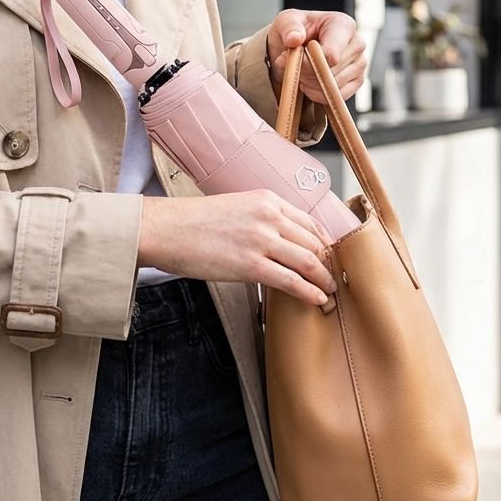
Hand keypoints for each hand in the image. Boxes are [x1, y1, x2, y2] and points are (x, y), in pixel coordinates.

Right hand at [137, 192, 335, 305]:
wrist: (165, 228)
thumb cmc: (194, 222)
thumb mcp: (236, 207)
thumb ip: (262, 220)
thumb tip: (281, 244)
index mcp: (267, 200)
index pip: (310, 223)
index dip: (326, 245)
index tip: (331, 259)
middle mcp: (270, 216)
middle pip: (314, 243)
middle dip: (329, 265)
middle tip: (335, 281)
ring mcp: (261, 239)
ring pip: (309, 261)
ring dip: (325, 281)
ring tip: (331, 294)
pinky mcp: (250, 264)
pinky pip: (291, 281)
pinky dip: (310, 292)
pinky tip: (317, 300)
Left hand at [266, 9, 368, 103]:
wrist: (297, 46)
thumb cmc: (294, 32)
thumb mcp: (285, 22)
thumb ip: (288, 27)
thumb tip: (294, 38)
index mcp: (343, 24)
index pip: (331, 55)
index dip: (308, 64)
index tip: (290, 60)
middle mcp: (357, 43)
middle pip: (331, 72)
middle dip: (306, 74)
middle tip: (294, 66)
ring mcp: (360, 63)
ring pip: (333, 87)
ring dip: (310, 84)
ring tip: (302, 71)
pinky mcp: (358, 81)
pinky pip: (337, 97)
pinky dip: (319, 94)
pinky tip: (311, 81)